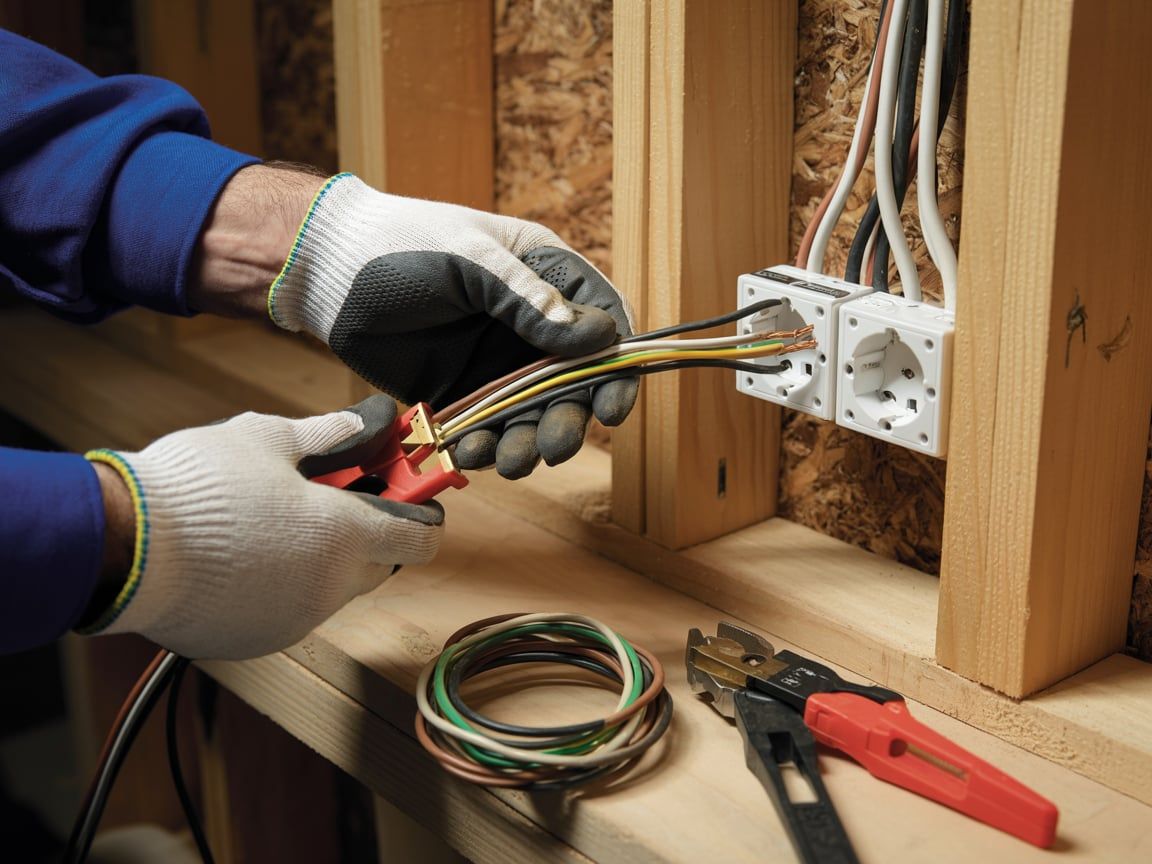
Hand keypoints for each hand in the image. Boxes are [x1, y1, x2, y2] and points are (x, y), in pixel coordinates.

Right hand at [81, 396, 442, 659]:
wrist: (123, 547)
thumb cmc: (200, 486)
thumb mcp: (267, 438)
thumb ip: (326, 434)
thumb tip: (360, 423)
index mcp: (344, 535)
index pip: (419, 540)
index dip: (422, 515)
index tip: (410, 497)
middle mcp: (329, 586)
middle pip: (378, 564)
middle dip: (368, 534)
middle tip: (336, 497)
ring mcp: (295, 619)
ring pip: (331, 588)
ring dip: (321, 559)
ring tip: (274, 523)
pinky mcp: (258, 639)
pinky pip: (289, 609)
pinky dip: (282, 585)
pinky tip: (245, 556)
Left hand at [266, 173, 637, 477]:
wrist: (327, 271)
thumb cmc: (402, 244)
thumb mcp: (471, 261)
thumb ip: (529, 300)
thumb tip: (598, 337)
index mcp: (544, 276)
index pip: (605, 320)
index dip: (617, 366)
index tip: (613, 405)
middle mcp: (529, 324)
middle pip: (575, 381)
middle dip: (569, 418)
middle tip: (555, 447)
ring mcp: (496, 361)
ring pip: (533, 413)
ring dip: (529, 441)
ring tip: (511, 462)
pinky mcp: (461, 391)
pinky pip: (488, 428)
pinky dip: (486, 447)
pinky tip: (471, 454)